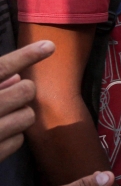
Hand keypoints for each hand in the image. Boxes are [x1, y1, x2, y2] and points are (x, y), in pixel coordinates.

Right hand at [0, 40, 54, 162]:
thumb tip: (17, 78)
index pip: (1, 68)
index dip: (26, 55)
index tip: (50, 45)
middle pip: (26, 90)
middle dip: (23, 91)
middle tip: (10, 97)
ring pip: (28, 116)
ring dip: (20, 115)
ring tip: (0, 119)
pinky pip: (19, 140)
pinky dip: (11, 138)